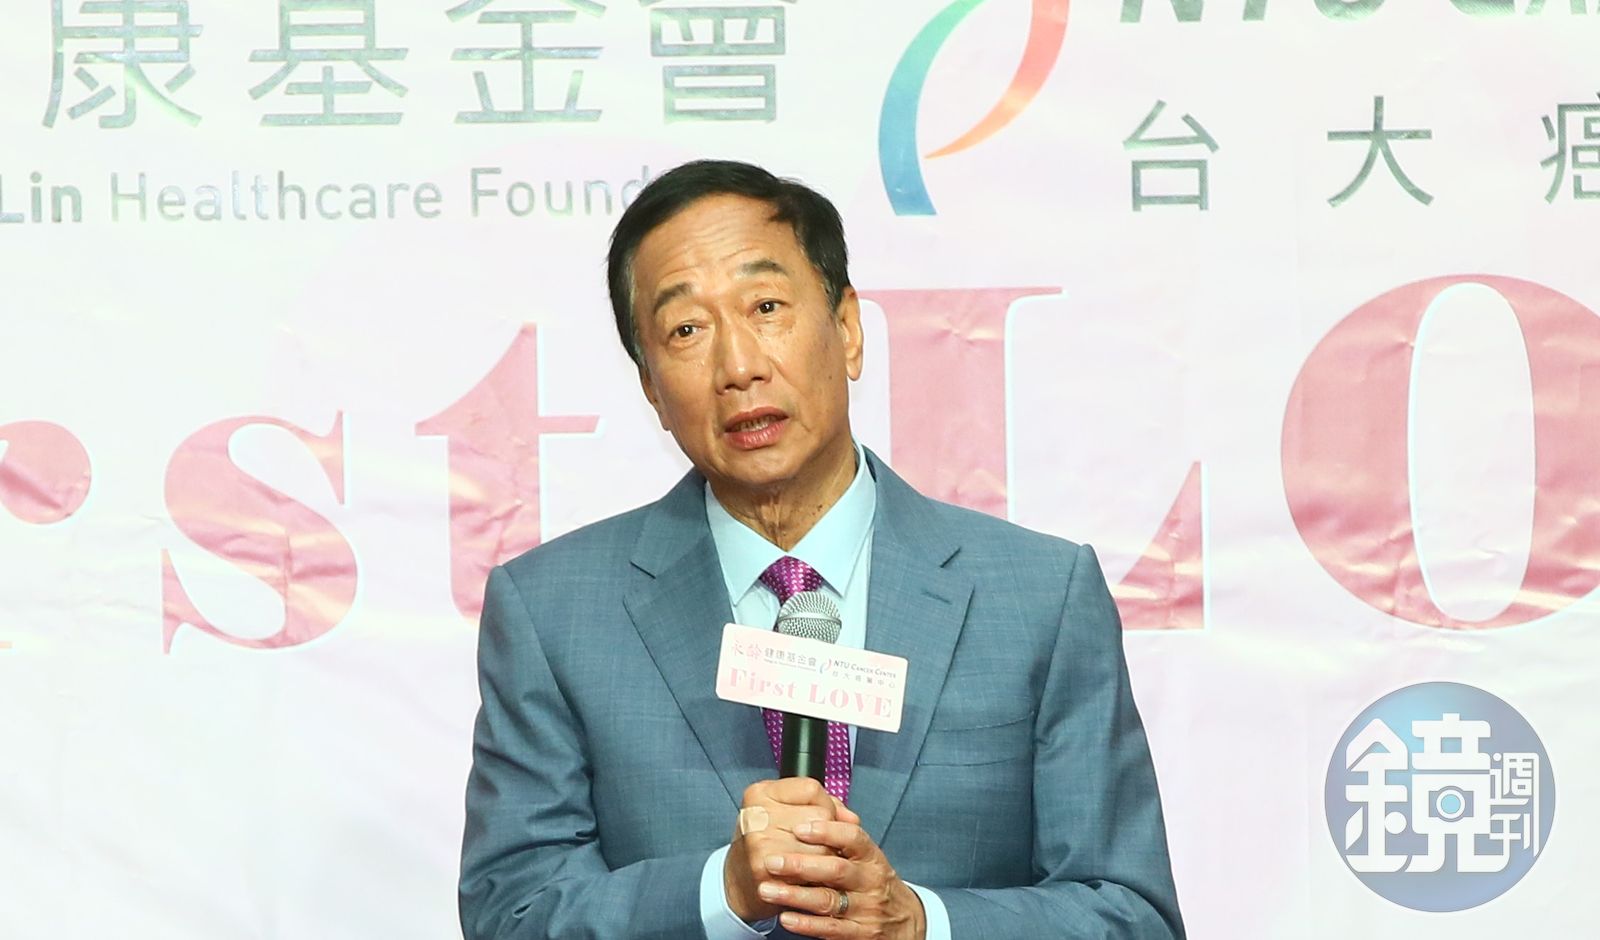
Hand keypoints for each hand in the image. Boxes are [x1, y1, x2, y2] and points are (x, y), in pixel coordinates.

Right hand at [724, 778, 848, 921]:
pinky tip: (808, 880)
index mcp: (759, 793)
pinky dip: (818, 879)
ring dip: (826, 859)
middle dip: (828, 834)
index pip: (812, 789)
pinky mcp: (766, 871)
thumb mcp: (786, 812)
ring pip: (823, 847)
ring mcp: (759, 843)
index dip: (825, 805)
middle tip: (816, 846)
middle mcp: (756, 815)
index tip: (817, 819)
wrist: (739, 882)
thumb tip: (852, 820)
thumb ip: (823, 806)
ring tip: (813, 863)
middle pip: (821, 817)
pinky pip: (812, 873)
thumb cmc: (768, 842)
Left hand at [758, 818, 926, 939]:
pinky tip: (786, 918)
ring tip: (767, 890)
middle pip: (836, 870)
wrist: (904, 923)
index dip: (827, 832)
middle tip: (772, 861)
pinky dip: (807, 924)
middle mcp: (870, 881)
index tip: (799, 828)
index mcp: (871, 857)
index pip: (853, 838)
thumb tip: (823, 803)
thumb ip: (844, 833)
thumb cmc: (874, 882)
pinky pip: (831, 929)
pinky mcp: (859, 934)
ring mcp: (866, 909)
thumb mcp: (867, 857)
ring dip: (795, 895)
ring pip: (828, 900)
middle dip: (801, 864)